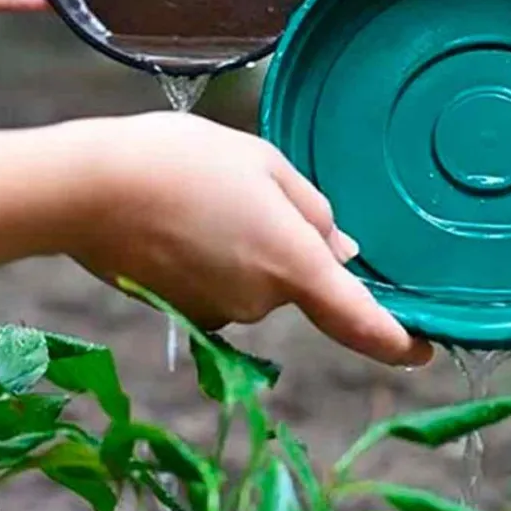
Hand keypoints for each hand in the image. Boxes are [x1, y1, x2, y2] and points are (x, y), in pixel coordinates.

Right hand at [70, 112, 434, 367]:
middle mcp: (258, 302)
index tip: (423, 350)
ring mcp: (217, 314)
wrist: (87, 190)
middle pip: (295, 284)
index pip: (359, 320)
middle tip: (244, 193)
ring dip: (243, 251)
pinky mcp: (183, 314)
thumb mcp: (262, 162)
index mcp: (291, 263)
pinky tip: (178, 224)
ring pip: (253, 284)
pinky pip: (217, 289)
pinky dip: (210, 263)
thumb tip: (342, 250)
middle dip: (284, 247)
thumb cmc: (179, 161)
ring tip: (201, 200)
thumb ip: (313, 210)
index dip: (398, 341)